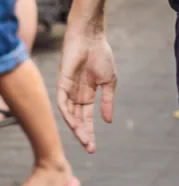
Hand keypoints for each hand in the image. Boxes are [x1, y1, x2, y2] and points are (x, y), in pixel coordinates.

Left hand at [57, 21, 116, 153]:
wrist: (91, 38)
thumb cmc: (101, 55)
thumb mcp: (109, 81)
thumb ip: (108, 101)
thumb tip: (108, 121)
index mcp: (88, 95)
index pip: (87, 118)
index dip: (90, 132)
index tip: (93, 147)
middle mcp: (77, 96)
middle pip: (78, 120)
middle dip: (83, 134)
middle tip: (89, 148)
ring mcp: (69, 91)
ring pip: (70, 115)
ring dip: (76, 128)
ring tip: (83, 139)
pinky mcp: (62, 84)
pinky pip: (62, 103)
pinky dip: (67, 114)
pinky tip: (74, 123)